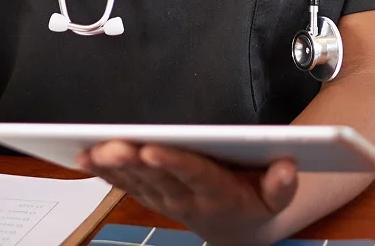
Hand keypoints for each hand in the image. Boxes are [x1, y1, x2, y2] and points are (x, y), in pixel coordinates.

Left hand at [82, 141, 297, 245]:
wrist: (238, 230)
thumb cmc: (257, 201)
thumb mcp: (277, 197)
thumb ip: (282, 184)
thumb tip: (287, 166)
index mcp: (217, 192)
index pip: (192, 173)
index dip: (171, 161)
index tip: (152, 148)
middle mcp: (185, 197)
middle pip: (156, 176)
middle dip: (132, 159)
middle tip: (111, 144)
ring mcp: (166, 198)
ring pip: (136, 180)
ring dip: (113, 166)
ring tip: (93, 150)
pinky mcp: (154, 195)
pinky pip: (127, 184)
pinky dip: (106, 172)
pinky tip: (87, 158)